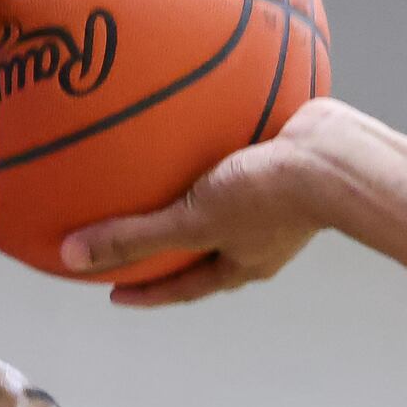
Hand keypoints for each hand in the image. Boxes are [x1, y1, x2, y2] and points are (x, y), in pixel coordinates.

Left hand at [60, 99, 340, 305]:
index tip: (114, 292)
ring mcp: (275, 198)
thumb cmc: (269, 196)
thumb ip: (133, 237)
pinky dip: (215, 142)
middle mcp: (258, 237)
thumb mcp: (192, 220)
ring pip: (223, 200)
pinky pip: (239, 151)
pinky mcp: (284, 156)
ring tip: (164, 172)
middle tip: (134, 238)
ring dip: (194, 192)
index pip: (181, 287)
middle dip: (169, 245)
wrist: (337, 156)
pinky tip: (197, 114)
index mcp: (240, 263)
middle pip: (202, 247)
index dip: (146, 293)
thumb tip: (69, 257)